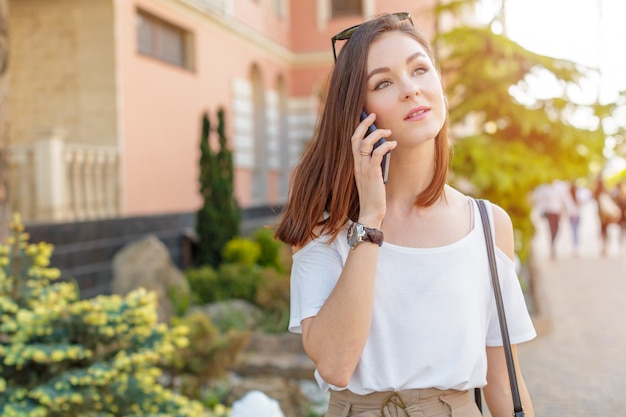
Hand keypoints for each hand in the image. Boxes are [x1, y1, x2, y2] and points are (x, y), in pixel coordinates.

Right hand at [351, 113, 396, 227]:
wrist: (370, 212)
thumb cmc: (373, 196)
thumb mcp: (370, 178)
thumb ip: (373, 164)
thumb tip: (383, 150)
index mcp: (354, 164)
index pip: (353, 141)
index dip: (359, 128)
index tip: (368, 119)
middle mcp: (356, 164)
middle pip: (356, 138)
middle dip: (364, 124)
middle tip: (374, 115)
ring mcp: (363, 168)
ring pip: (366, 143)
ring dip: (378, 133)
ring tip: (388, 131)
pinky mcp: (372, 173)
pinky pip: (377, 153)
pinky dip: (385, 145)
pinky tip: (393, 144)